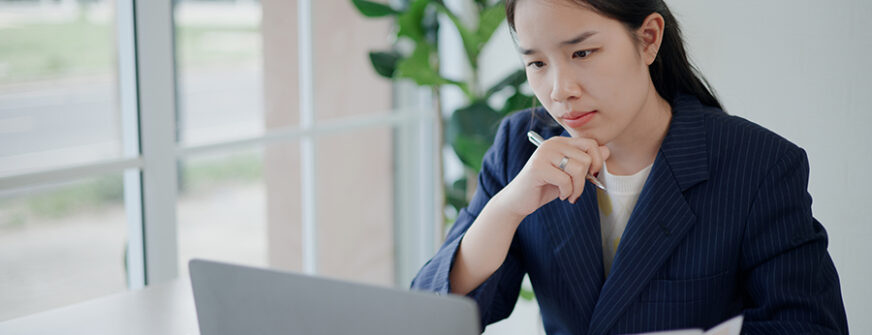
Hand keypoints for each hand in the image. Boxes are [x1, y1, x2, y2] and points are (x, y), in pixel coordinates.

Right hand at [492, 136, 609, 217]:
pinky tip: (560, 195)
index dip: (598, 161)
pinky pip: (565, 180)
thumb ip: (586, 162)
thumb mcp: (569, 174)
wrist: (519, 200)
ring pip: (578, 169)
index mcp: (560, 142)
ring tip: (569, 194)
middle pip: (586, 158)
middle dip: (585, 180)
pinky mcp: (538, 167)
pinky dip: (567, 192)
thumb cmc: (545, 187)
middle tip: (576, 191)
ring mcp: (544, 154)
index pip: (590, 143)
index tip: (591, 175)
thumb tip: (607, 150)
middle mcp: (552, 144)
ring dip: (577, 188)